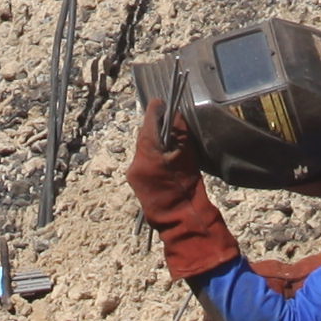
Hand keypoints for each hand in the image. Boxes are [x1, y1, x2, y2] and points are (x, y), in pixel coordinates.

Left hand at [129, 107, 241, 283]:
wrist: (181, 219)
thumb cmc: (187, 186)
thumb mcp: (187, 155)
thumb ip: (179, 132)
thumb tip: (174, 114)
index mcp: (147, 154)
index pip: (148, 124)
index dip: (155, 111)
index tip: (161, 101)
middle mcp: (135, 162)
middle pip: (144, 136)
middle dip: (155, 126)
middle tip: (168, 116)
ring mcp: (133, 174)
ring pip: (143, 149)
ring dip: (155, 141)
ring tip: (169, 136)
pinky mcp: (136, 183)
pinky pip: (143, 161)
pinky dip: (153, 154)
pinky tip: (165, 155)